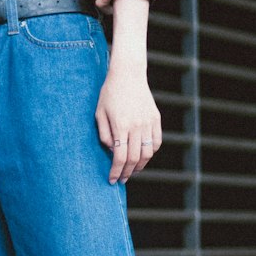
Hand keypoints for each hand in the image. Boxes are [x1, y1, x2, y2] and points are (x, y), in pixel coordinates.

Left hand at [95, 65, 162, 182]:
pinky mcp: (156, 119)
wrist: (128, 74)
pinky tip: (143, 157)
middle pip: (134, 158)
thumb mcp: (99, 113)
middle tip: (121, 179)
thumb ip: (104, 134)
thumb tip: (110, 152)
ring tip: (132, 171)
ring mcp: (148, 123)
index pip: (120, 157)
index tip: (112, 180)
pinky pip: (156, 142)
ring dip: (140, 166)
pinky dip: (150, 153)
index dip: (116, 171)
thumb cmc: (109, 93)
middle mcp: (136, 126)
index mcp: (120, 125)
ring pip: (148, 153)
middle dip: (127, 172)